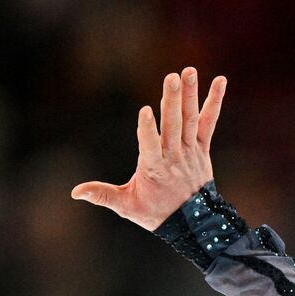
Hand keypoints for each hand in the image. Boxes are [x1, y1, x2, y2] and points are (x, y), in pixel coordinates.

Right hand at [71, 66, 226, 231]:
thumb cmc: (156, 213)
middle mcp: (174, 156)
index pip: (150, 146)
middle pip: (173, 125)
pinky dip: (215, 102)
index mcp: (154, 168)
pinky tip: (220, 81)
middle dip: (171, 101)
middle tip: (172, 77)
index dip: (147, 130)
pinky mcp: (202, 148)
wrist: (193, 224)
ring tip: (188, 71)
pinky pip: (209, 122)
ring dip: (189, 94)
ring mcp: (190, 151)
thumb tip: (75, 192)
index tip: (144, 111)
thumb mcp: (127, 206)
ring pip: (190, 119)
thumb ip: (102, 195)